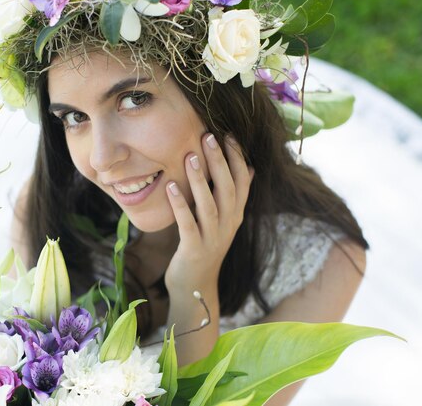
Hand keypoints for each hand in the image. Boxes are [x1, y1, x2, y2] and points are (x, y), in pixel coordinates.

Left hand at [164, 133, 253, 295]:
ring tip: (189, 156)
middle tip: (209, 136)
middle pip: (229, 188)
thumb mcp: (224, 220)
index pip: (243, 181)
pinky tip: (170, 186)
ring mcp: (213, 238)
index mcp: (236, 215)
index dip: (237, 158)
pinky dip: (180, 205)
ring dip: (200, 179)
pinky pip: (188, 224)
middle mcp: (229, 224)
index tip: (228, 134)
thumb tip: (250, 166)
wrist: (195, 287)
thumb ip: (234, 195)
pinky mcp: (194, 249)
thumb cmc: (205, 247)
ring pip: (210, 204)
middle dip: (219, 161)